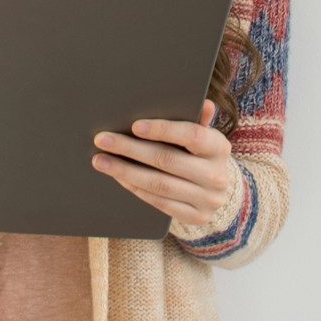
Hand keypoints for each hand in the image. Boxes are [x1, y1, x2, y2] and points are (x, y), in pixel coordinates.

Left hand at [92, 99, 232, 226]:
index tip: (134, 126)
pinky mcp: (194, 217)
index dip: (163, 130)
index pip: (192, 135)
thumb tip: (204, 103)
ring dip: (125, 171)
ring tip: (101, 160)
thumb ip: (199, 120)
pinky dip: (135, 188)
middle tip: (103, 140)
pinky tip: (118, 177)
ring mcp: (206, 200)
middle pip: (168, 160)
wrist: (220, 192)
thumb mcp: (205, 135)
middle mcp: (216, 175)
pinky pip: (158, 202)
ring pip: (159, 184)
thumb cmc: (204, 154)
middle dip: (131, 149)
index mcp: (220, 147)